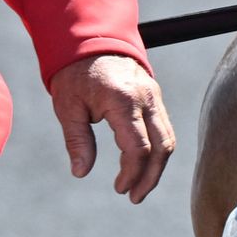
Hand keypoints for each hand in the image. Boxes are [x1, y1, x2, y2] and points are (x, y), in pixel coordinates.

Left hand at [46, 53, 174, 202]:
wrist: (92, 40)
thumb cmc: (76, 74)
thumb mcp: (68, 108)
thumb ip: (77, 141)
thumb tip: (81, 172)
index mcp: (123, 102)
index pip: (138, 148)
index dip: (131, 173)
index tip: (119, 188)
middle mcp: (146, 99)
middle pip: (162, 147)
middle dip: (150, 177)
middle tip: (134, 196)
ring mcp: (155, 97)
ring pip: (168, 139)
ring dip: (157, 166)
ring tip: (140, 186)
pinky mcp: (156, 97)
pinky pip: (165, 128)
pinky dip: (158, 150)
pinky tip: (144, 163)